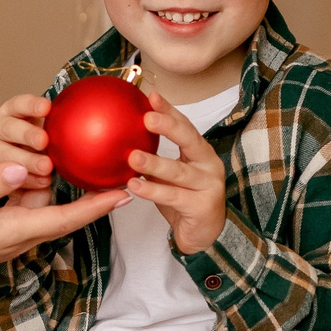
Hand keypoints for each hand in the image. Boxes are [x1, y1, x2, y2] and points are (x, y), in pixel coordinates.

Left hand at [0, 94, 54, 209]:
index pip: (1, 178)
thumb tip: (45, 205)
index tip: (44, 183)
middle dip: (25, 161)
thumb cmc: (31, 174)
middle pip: (3, 154)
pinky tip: (46, 108)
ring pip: (7, 129)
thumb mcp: (31, 195)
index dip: (24, 181)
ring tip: (44, 141)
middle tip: (45, 167)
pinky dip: (31, 105)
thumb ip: (34, 199)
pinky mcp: (10, 107)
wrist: (34, 142)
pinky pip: (18, 104)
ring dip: (26, 135)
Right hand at [0, 165, 127, 275]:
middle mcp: (17, 236)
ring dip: (73, 196)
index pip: (63, 220)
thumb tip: (17, 168)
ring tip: (97, 173)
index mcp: (10, 231)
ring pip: (51, 212)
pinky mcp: (3, 228)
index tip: (123, 195)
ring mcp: (11, 234)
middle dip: (94, 201)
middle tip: (121, 179)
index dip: (95, 207)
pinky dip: (50, 195)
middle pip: (66, 217)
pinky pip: (34, 210)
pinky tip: (56, 176)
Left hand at [128, 94, 228, 254]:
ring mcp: (208, 185)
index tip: (151, 96)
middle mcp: (209, 164)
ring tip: (132, 156)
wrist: (204, 234)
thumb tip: (122, 138)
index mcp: (200, 152)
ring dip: (154, 163)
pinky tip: (134, 185)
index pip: (185, 125)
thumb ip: (154, 157)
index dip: (169, 110)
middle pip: (189, 140)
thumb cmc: (184, 199)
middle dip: (169, 127)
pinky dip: (153, 190)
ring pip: (178, 171)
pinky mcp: (202, 206)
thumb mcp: (168, 175)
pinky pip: (173, 196)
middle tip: (146, 118)